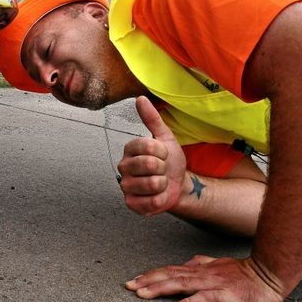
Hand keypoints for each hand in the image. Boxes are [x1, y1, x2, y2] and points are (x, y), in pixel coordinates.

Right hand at [118, 96, 186, 214]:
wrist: (177, 185)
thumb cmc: (169, 162)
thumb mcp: (165, 138)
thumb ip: (152, 119)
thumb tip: (140, 98)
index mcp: (130, 149)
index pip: (148, 146)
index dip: (163, 152)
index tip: (164, 154)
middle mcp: (124, 167)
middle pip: (150, 165)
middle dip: (164, 169)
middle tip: (162, 170)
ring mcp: (126, 186)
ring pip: (152, 184)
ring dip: (164, 184)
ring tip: (160, 182)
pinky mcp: (131, 204)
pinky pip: (151, 202)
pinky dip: (161, 199)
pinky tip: (158, 195)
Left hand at [124, 255, 286, 301]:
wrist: (268, 276)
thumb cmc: (244, 273)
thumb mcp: (219, 266)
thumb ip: (202, 264)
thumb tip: (187, 263)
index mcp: (199, 269)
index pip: (170, 270)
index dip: (151, 275)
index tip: (133, 281)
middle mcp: (201, 274)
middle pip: (170, 276)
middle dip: (148, 281)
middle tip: (128, 287)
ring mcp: (212, 284)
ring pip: (180, 284)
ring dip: (160, 289)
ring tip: (142, 294)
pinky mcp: (223, 295)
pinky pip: (202, 299)